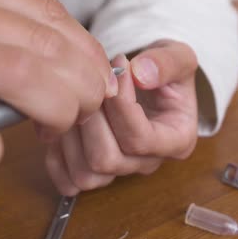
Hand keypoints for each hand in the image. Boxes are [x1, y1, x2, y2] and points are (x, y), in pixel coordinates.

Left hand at [45, 40, 198, 194]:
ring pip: (86, 173)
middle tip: (90, 83)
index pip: (140, 139)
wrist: (147, 78)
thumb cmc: (163, 70)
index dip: (120, 104)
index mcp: (177, 141)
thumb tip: (140, 75)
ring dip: (72, 134)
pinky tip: (64, 121)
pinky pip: (70, 182)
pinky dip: (59, 155)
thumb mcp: (178, 56)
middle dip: (91, 118)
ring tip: (75, 99)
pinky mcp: (95, 173)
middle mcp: (148, 162)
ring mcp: (120, 172)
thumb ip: (167, 62)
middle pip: (108, 159)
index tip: (117, 67)